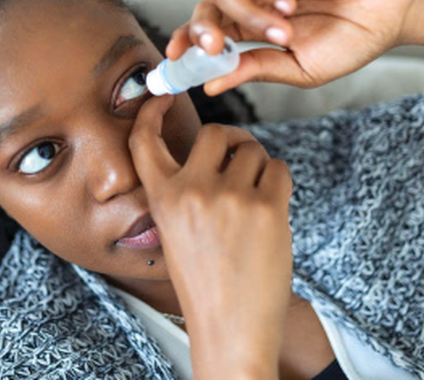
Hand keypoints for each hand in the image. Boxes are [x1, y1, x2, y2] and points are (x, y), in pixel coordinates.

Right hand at [129, 95, 293, 379]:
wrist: (231, 327)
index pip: (145, 141)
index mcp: (162, 199)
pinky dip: (279, 182)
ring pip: (253, 150)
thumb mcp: (176, 232)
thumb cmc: (206, 282)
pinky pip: (279, 168)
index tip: (163, 96)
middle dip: (231, 142)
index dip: (151, 112)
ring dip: (258, 167)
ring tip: (255, 202)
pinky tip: (271, 210)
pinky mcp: (268, 208)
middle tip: (239, 160)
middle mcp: (192, 192)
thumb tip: (222, 148)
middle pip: (215, 133)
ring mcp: (231, 199)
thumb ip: (186, 191)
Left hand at [166, 0, 422, 94]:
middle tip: (213, 48)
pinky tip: (288, 3)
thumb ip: (255, 70)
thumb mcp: (299, 68)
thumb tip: (210, 86)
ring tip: (283, 32)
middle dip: (202, 31)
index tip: (173, 61)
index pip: (207, 37)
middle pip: (206, 11)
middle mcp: (253, 3)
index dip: (186, 46)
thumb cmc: (351, 43)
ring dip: (249, 15)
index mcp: (251, 33)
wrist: (394, 12)